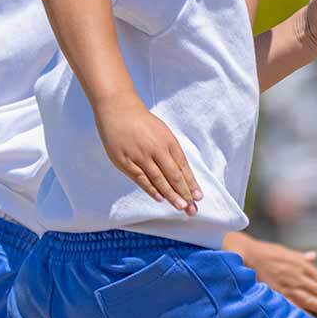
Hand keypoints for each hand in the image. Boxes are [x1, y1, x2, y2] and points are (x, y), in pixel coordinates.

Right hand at [94, 94, 201, 214]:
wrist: (118, 108)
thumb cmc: (141, 122)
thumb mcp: (161, 133)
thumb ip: (170, 152)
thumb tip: (179, 173)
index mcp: (168, 142)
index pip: (183, 167)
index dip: (191, 183)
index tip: (198, 197)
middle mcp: (157, 149)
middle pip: (174, 175)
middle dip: (184, 193)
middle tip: (192, 209)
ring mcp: (140, 156)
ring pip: (159, 179)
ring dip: (171, 195)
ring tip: (180, 207)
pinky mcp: (125, 161)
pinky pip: (141, 179)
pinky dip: (151, 189)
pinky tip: (160, 198)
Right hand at [233, 236, 316, 316]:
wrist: (246, 254)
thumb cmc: (264, 253)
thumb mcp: (286, 251)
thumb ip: (301, 257)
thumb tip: (314, 256)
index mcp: (300, 264)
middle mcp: (296, 275)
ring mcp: (287, 285)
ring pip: (310, 298)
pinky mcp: (277, 293)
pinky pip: (294, 306)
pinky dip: (305, 313)